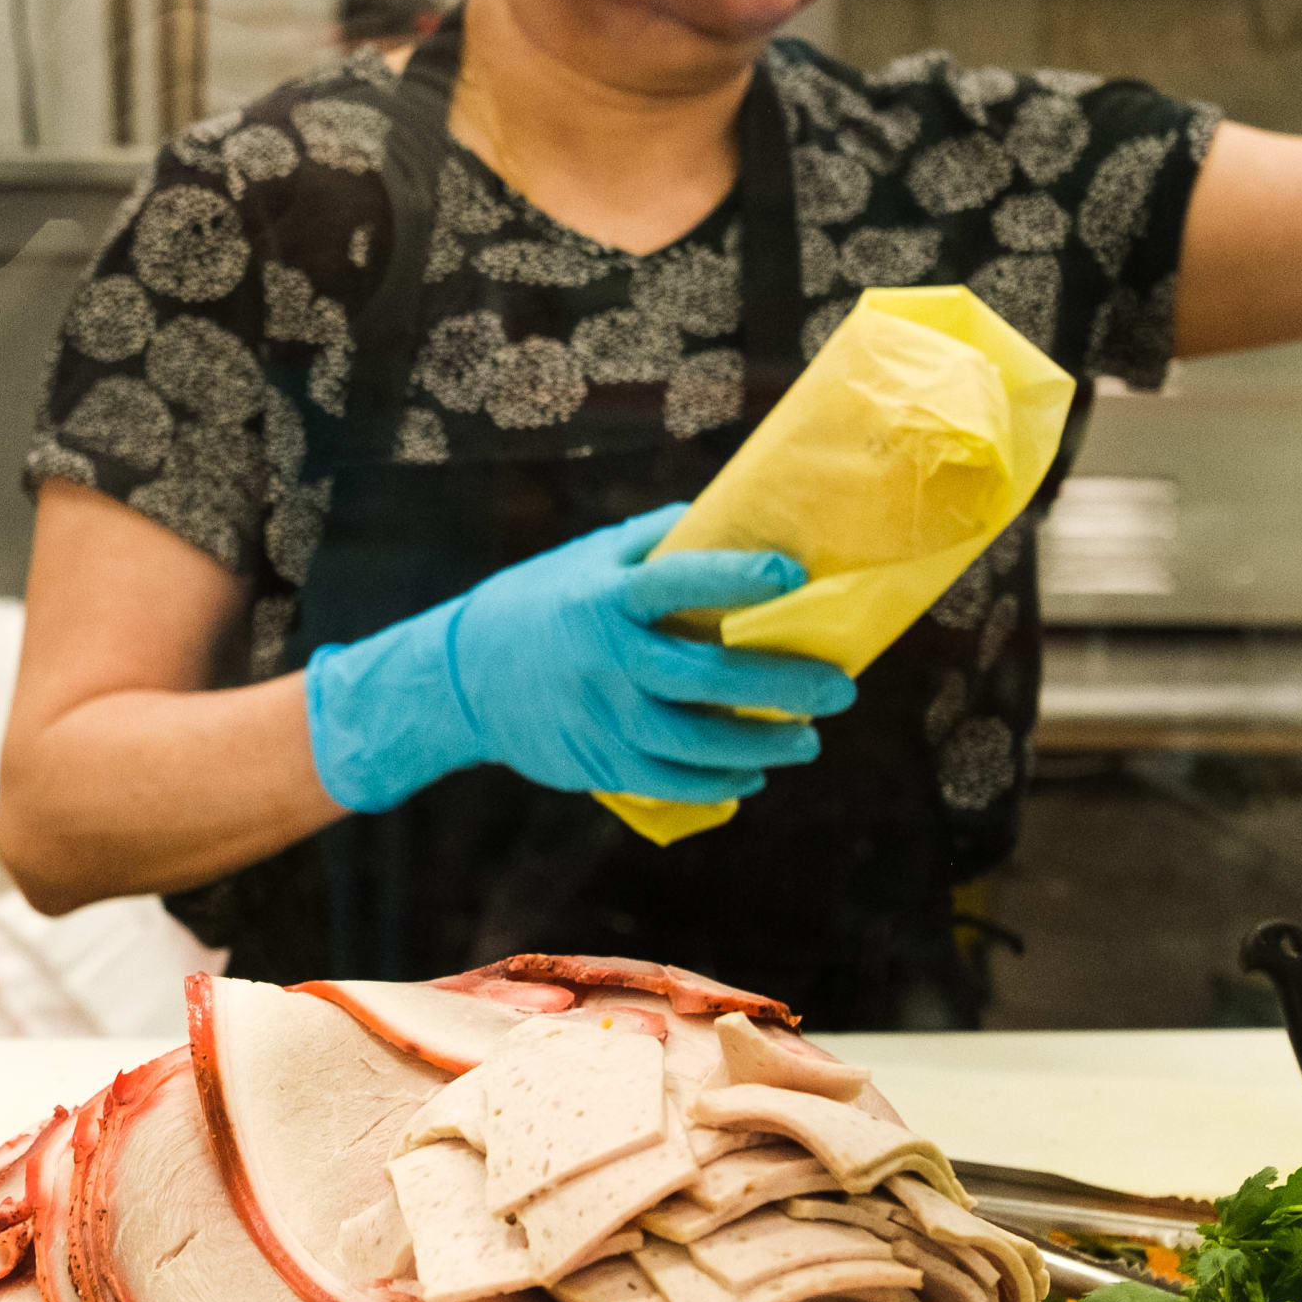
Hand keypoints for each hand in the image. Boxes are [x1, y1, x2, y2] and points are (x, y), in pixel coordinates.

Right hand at [302, 504, 858, 815]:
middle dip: (782, 686)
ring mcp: (601, 716)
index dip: (738, 576)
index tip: (794, 573)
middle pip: (706, 677)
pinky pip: (668, 782)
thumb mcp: (589, 560)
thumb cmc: (544, 604)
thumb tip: (741, 518)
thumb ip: (658, 545)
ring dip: (761, 745)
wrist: (462, 677)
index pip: (679, 581)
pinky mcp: (597, 762)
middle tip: (839, 689)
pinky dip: (718, 783)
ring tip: (808, 741)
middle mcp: (604, 659)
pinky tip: (753, 775)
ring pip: (694, 743)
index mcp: (604, 598)